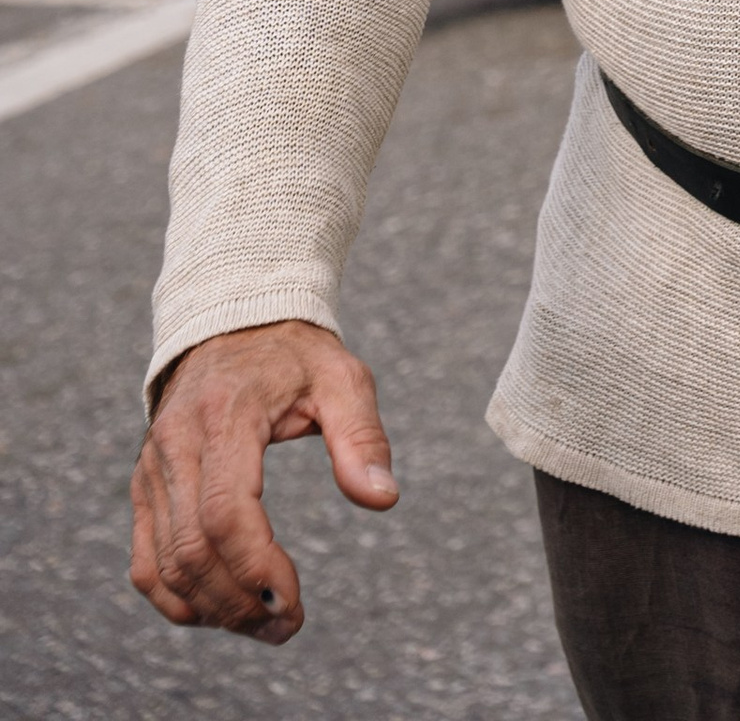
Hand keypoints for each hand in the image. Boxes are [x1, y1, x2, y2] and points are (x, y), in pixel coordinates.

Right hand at [131, 320, 395, 640]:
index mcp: (226, 415)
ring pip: (165, 566)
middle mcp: (176, 445)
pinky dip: (177, 599)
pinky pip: (145, 563)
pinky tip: (221, 610)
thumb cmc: (294, 354)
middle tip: (288, 626)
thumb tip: (384, 499)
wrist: (232, 322)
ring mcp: (153, 469)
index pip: (226, 512)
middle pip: (192, 551)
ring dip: (212, 611)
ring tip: (264, 625)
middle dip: (239, 604)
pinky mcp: (145, 488)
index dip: (256, 568)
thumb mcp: (342, 378)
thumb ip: (362, 437)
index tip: (294, 602)